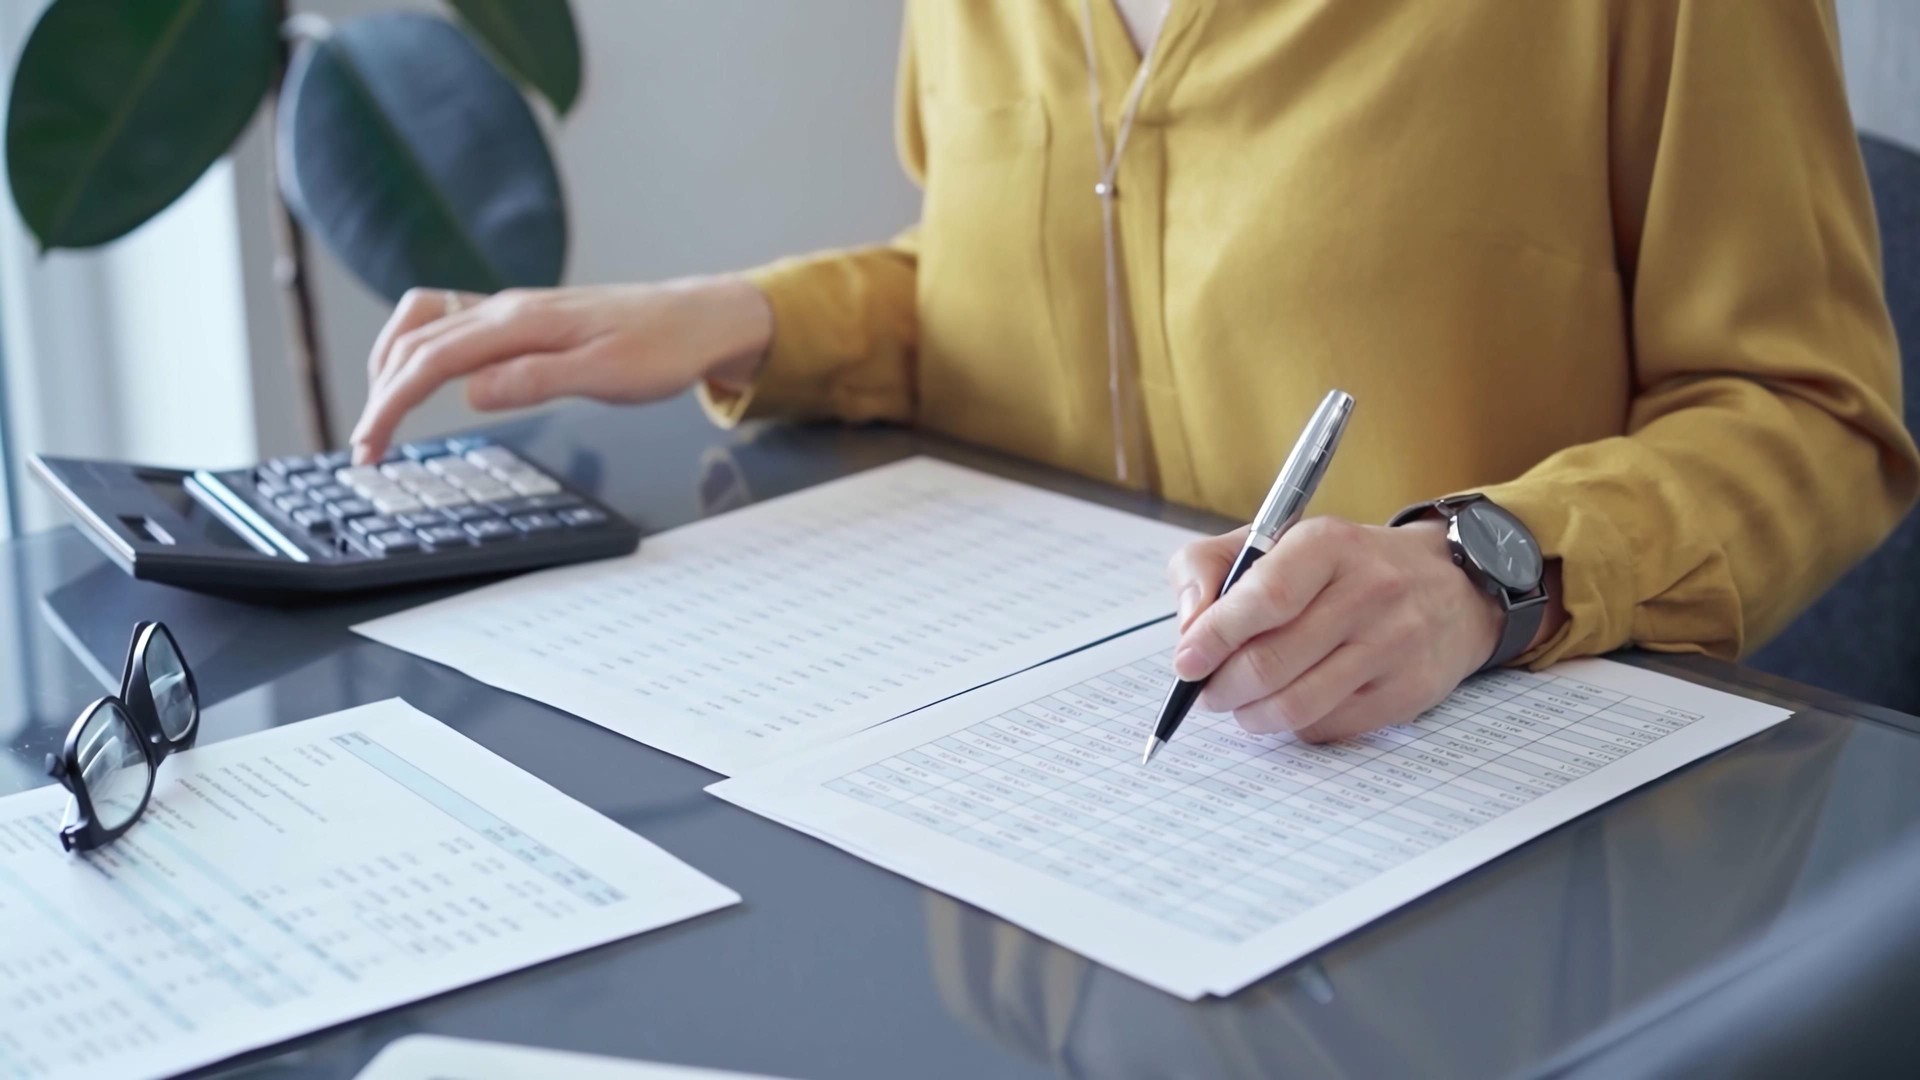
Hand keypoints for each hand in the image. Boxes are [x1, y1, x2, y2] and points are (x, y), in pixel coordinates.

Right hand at [350, 275, 772, 463]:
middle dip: (380, 393)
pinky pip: (453, 325)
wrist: (699, 318)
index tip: (369, 445)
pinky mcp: (523, 320)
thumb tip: (470, 393)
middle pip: (416, 341)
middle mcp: (507, 308)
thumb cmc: (663, 348)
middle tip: (366, 449)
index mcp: (521, 322)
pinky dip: (422, 351)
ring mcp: (513, 311)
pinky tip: (426, 381)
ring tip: (384, 413)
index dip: (391, 401)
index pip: (432, 358)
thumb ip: (536, 380)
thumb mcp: (607, 374)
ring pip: (426, 323)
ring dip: (393, 364)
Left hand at [1167, 517, 1552, 742]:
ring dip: (1251, 715)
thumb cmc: (1342, 567)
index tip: (1186, 662)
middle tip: (1208, 690)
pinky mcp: (1408, 693)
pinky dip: (1293, 726)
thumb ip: (1211, 567)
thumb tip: (1188, 628)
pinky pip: (1327, 727)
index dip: (1215, 636)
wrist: (1450, 588)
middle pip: (1271, 661)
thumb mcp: (1276, 540)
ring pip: (1296, 705)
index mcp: (1329, 544)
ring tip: (1241, 704)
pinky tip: (1290, 704)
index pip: (1264, 599)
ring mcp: (1394, 646)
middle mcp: (1369, 592)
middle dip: (1223, 686)